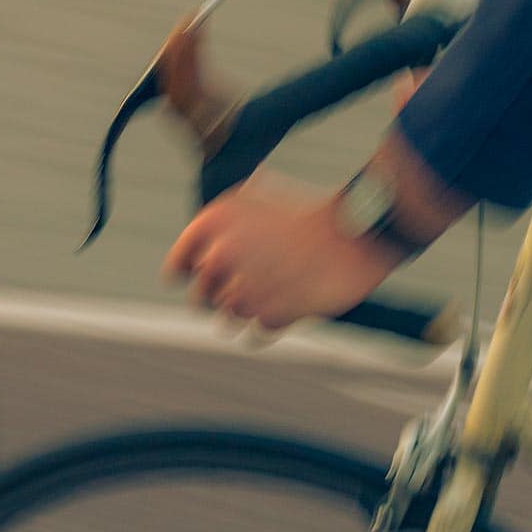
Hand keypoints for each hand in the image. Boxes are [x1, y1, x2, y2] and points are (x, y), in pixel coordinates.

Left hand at [163, 171, 405, 332]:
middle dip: (219, 297)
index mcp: (213, 221)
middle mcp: (219, 255)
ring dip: (248, 310)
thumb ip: (223, 228)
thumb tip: (200, 256)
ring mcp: (243, 289)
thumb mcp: (257, 198)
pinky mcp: (271, 316)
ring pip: (227, 320)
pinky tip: (291, 302)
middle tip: (246, 286)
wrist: (355, 231)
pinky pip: (256, 333)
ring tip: (275, 290)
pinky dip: (272, 321)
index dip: (188, 274)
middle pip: (199, 301)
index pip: (177, 268)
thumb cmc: (308, 214)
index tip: (205, 278)